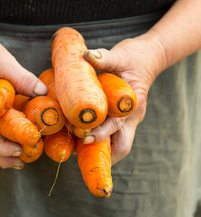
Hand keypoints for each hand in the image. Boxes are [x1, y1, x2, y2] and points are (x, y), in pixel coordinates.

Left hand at [83, 34, 165, 164]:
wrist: (149, 57)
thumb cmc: (136, 56)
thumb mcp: (121, 55)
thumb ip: (105, 57)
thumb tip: (87, 55)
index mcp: (133, 104)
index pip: (118, 125)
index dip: (102, 134)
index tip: (84, 138)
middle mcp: (132, 117)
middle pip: (121, 146)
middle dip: (103, 153)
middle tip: (78, 151)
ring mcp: (128, 119)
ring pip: (116, 144)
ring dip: (99, 149)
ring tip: (76, 149)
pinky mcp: (122, 118)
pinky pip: (112, 135)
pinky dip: (99, 140)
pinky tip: (81, 137)